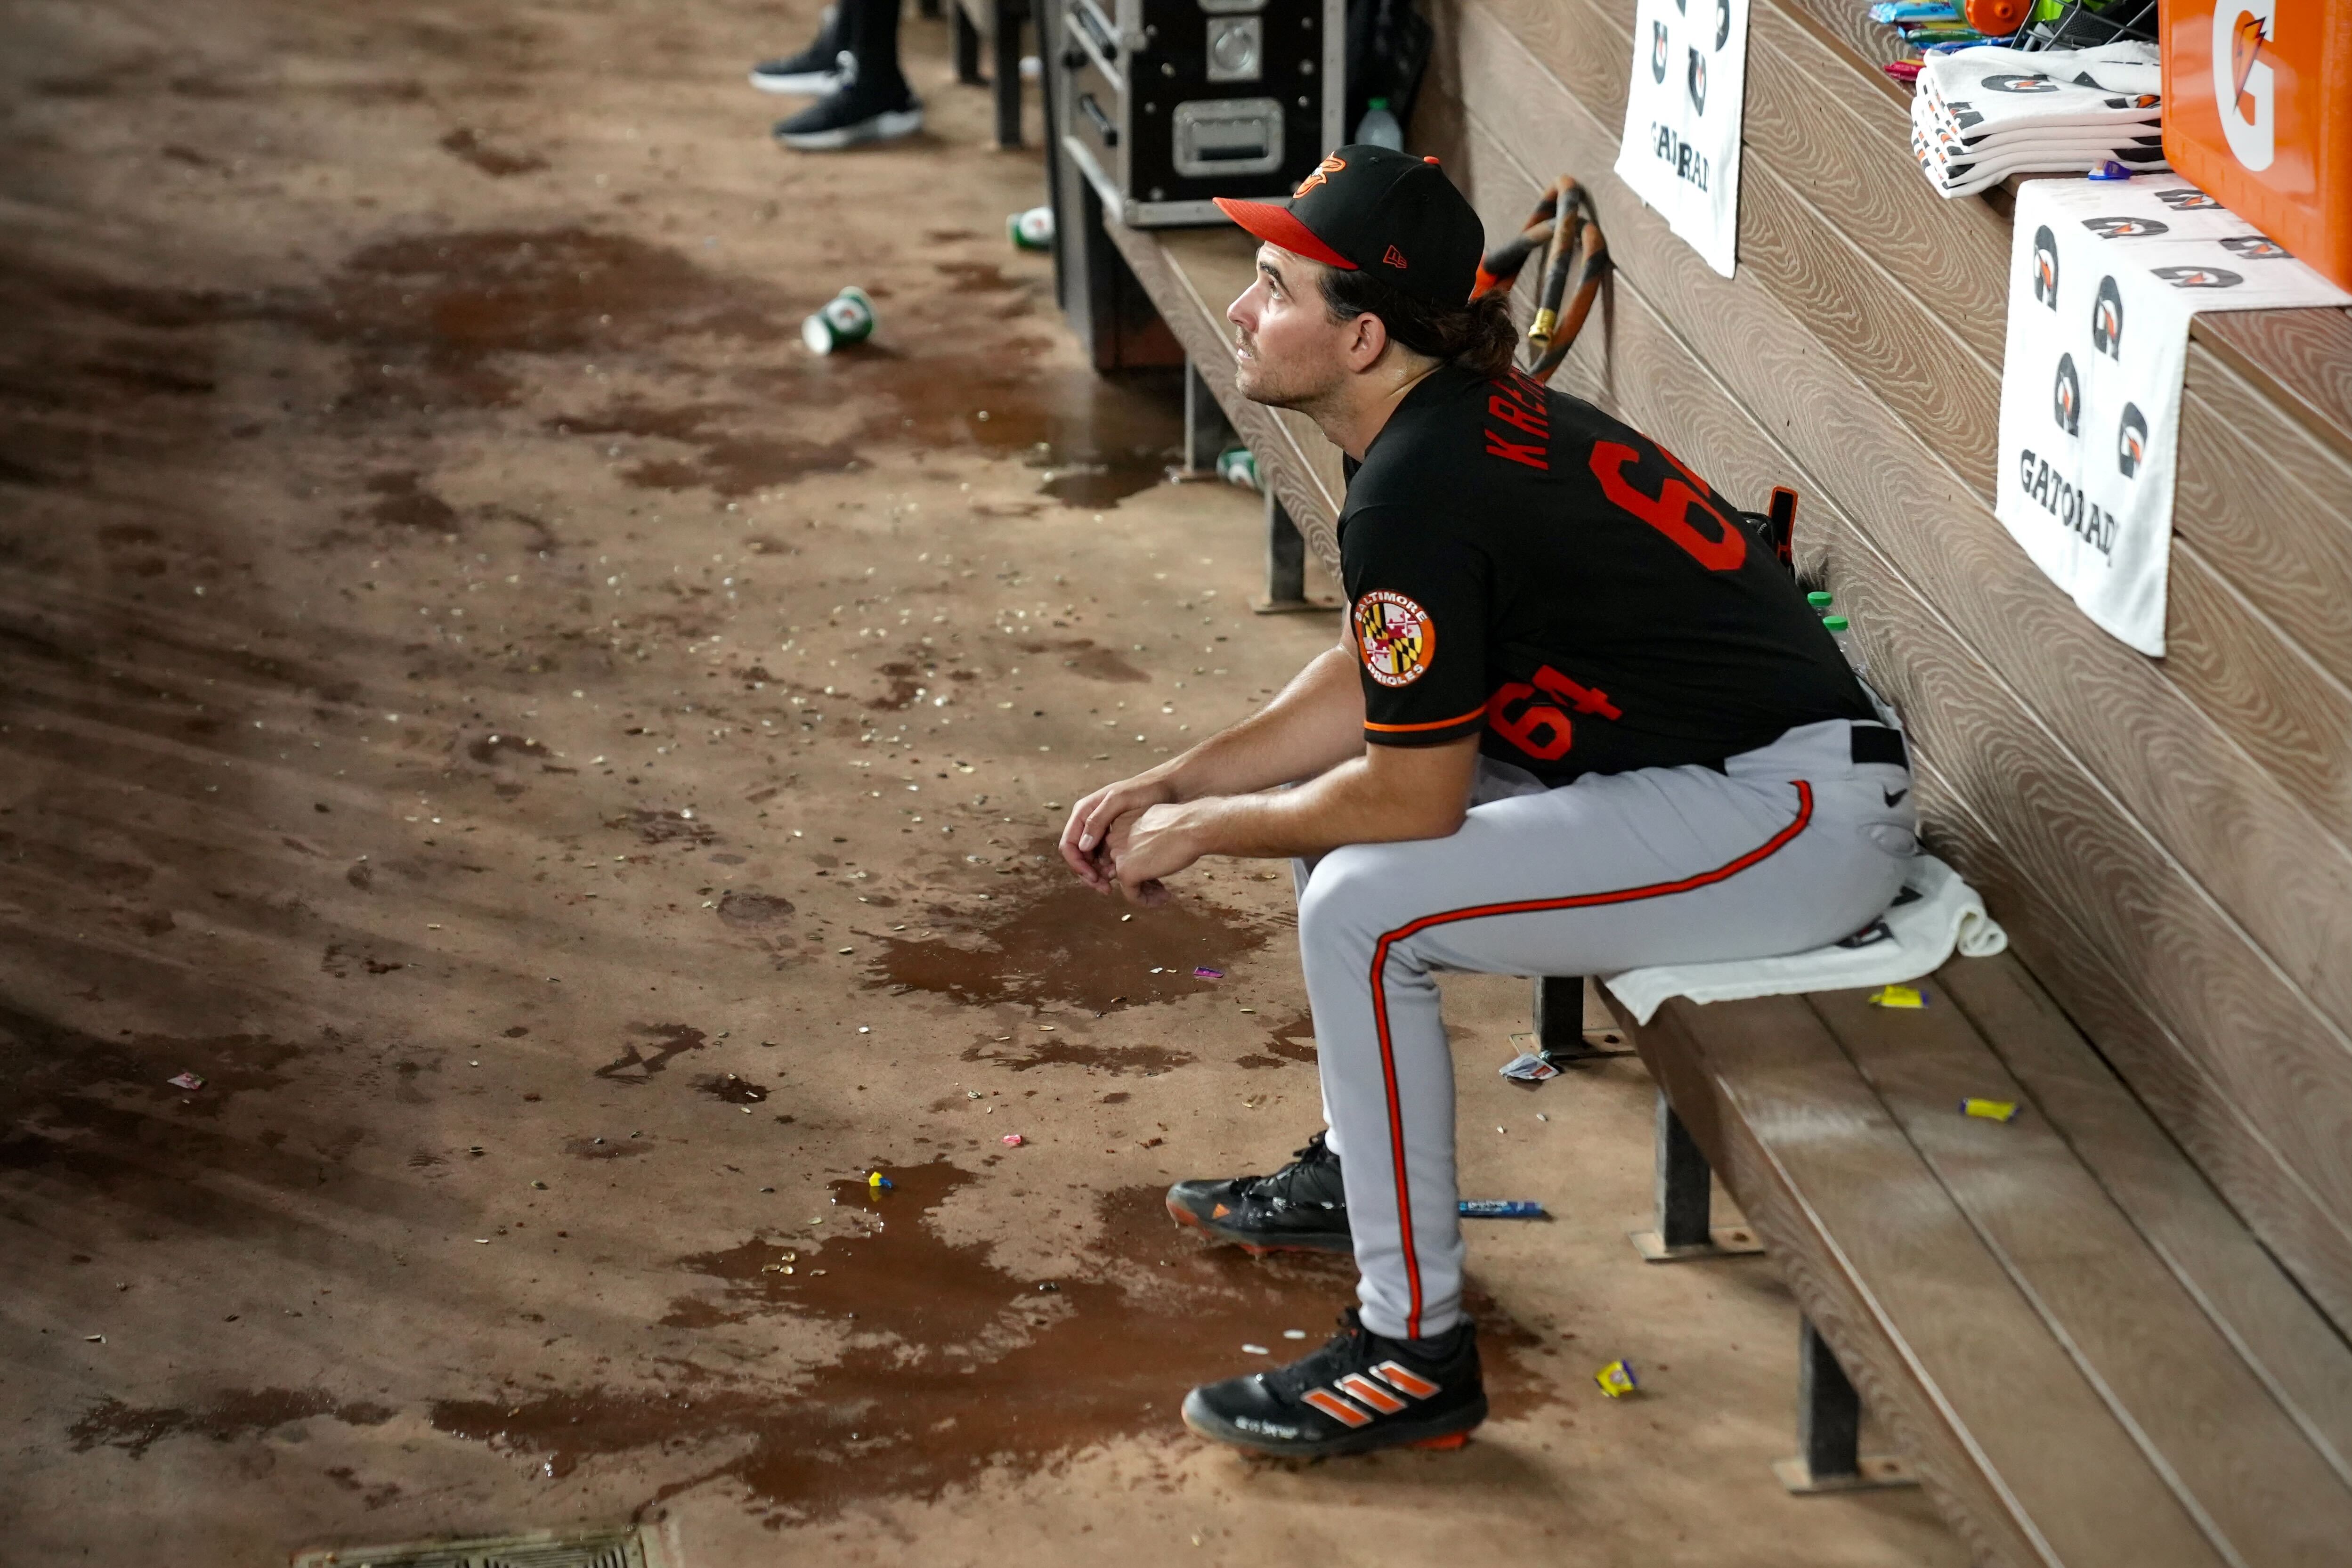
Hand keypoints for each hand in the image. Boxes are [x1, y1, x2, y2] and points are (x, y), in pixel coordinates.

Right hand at [1059, 770, 1177, 891]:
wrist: (1166, 787)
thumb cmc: (1144, 790)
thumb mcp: (1119, 800)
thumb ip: (1098, 820)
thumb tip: (1083, 846)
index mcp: (1083, 812)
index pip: (1068, 844)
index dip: (1078, 865)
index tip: (1094, 879)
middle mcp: (1088, 822)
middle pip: (1078, 856)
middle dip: (1089, 874)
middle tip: (1106, 888)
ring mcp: (1100, 831)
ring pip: (1091, 859)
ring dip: (1099, 874)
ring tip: (1116, 883)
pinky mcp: (1113, 837)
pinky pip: (1105, 857)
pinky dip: (1110, 868)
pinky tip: (1123, 875)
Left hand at [1105, 802, 1203, 906]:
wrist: (1192, 827)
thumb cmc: (1183, 823)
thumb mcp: (1157, 825)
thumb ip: (1146, 836)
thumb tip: (1149, 849)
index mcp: (1121, 824)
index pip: (1124, 850)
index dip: (1140, 863)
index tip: (1157, 868)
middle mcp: (1114, 838)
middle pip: (1124, 866)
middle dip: (1143, 878)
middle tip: (1160, 885)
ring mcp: (1119, 855)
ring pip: (1127, 881)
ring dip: (1146, 890)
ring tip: (1165, 895)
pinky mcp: (1126, 872)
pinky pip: (1132, 894)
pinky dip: (1147, 901)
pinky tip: (1163, 899)